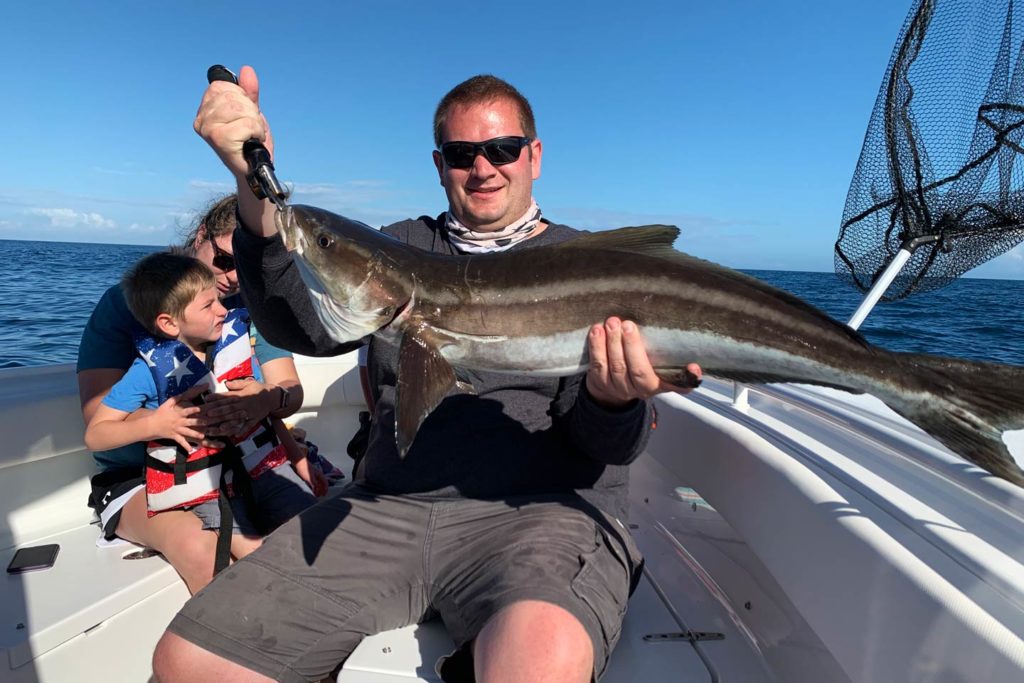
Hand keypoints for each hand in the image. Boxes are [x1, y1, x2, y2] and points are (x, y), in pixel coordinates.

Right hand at [149, 385, 206, 450]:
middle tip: (207, 422)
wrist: (150, 425)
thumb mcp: (166, 404)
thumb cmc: (160, 413)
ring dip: (195, 434)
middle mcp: (178, 422)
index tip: (199, 408)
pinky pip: (181, 442)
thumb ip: (175, 399)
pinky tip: (191, 450)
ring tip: (202, 436)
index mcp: (177, 414)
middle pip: (189, 422)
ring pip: (187, 432)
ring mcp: (176, 430)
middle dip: (198, 422)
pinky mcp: (174, 436)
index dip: (192, 410)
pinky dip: (185, 446)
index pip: (186, 411)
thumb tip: (183, 394)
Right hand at [194, 65, 273, 178]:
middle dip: (250, 111)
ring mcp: (208, 129)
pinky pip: (247, 123)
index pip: (222, 86)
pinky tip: (252, 141)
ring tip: (250, 135)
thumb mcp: (251, 112)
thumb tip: (246, 70)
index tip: (242, 115)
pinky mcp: (219, 139)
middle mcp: (202, 120)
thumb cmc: (250, 142)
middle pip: (233, 97)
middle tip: (249, 129)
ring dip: (254, 122)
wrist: (255, 169)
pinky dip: (257, 131)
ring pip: (240, 108)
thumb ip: (248, 92)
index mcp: (205, 110)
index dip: (240, 98)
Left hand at [199, 378, 274, 436]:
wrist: (274, 397)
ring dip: (228, 423)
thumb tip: (226, 383)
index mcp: (242, 395)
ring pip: (238, 419)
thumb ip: (237, 384)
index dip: (217, 397)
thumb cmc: (259, 389)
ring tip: (219, 428)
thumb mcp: (249, 383)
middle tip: (208, 414)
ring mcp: (250, 413)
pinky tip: (235, 435)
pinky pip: (248, 426)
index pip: (227, 396)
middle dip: (219, 412)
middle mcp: (245, 404)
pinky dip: (242, 430)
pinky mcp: (256, 419)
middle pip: (230, 408)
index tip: (206, 398)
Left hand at [293, 456, 327, 496]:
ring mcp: (313, 473)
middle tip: (320, 495)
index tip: (324, 495)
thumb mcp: (310, 478)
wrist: (298, 461)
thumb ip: (314, 485)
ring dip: (317, 488)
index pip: (325, 483)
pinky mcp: (308, 473)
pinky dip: (313, 485)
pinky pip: (313, 481)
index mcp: (320, 475)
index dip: (325, 489)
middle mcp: (317, 474)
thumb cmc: (304, 468)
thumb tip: (316, 491)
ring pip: (317, 482)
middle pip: (322, 483)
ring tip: (315, 493)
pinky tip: (309, 487)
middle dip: (322, 489)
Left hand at [586, 317, 701, 408]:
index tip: (694, 367)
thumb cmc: (639, 369)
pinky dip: (597, 346)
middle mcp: (642, 389)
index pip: (679, 384)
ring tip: (612, 323)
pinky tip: (597, 331)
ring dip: (613, 343)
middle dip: (632, 346)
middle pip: (639, 370)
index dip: (688, 378)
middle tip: (628, 325)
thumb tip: (691, 357)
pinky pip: (598, 365)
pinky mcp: (600, 383)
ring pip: (616, 366)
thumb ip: (670, 360)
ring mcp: (620, 388)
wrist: (610, 389)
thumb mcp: (657, 368)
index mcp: (660, 383)